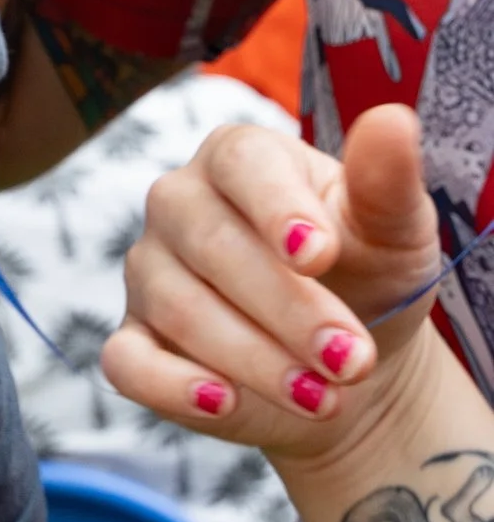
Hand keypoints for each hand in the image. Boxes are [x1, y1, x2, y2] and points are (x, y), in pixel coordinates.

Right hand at [103, 102, 440, 452]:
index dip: (276, 208)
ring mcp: (149, 271)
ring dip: (254, 359)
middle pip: (210, 244)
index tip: (322, 256)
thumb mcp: (395, 233)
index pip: (240, 164)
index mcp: (240, 157)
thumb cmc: (370, 277)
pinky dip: (172, 386)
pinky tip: (225, 403)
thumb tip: (393, 118)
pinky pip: (127, 361)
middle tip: (352, 361)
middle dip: (286, 309)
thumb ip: (387, 182)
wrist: (348, 366)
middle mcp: (180, 203)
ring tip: (323, 397)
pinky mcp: (135, 339)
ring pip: (177, 306)